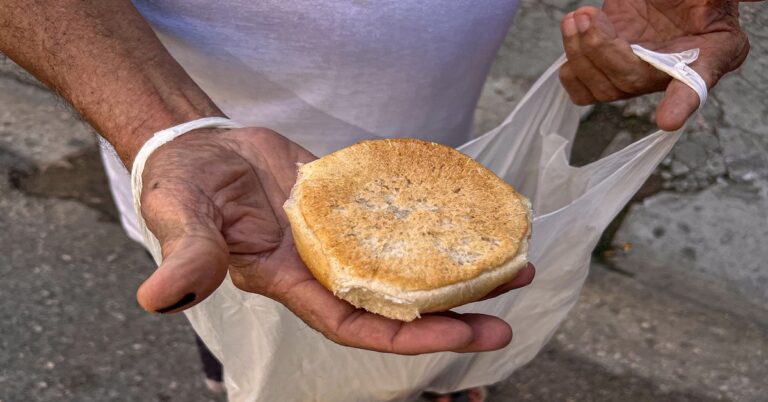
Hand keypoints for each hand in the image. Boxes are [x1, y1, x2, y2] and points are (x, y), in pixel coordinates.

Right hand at [135, 128, 534, 353]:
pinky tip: (472, 216)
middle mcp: (325, 267)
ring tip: (512, 265)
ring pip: (409, 261)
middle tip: (507, 313)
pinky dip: (435, 222)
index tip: (461, 335)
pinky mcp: (352, 203)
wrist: (203, 147)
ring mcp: (343, 235)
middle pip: (398, 302)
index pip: (357, 322)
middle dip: (451, 313)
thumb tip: (160, 297)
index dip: (409, 335)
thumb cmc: (184, 187)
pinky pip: (400, 218)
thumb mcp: (181, 220)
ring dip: (458, 267)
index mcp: (292, 283)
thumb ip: (187, 254)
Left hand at [559, 0, 750, 130]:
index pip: (695, 87)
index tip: (669, 119)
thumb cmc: (698, 0)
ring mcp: (634, 72)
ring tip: (578, 19)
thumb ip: (719, 2)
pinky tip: (574, 28)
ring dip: (580, 53)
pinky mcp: (607, 66)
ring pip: (601, 88)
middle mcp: (667, 74)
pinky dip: (571, 63)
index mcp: (706, 59)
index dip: (681, 103)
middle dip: (602, 51)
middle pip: (630, 82)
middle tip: (589, 19)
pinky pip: (582, 88)